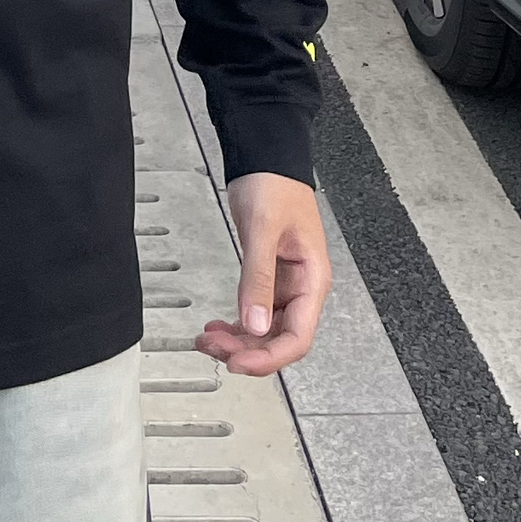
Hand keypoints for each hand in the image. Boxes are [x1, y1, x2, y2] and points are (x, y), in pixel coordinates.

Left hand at [194, 173, 330, 375]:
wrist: (265, 158)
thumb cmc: (274, 184)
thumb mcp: (263, 229)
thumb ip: (258, 277)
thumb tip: (253, 324)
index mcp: (312, 280)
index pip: (297, 338)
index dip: (268, 357)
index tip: (237, 362)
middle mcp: (302, 287)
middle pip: (279, 339)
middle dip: (246, 350)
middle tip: (212, 347)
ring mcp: (285, 284)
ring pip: (265, 330)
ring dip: (238, 340)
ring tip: (208, 339)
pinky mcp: (268, 277)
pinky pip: (255, 312)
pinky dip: (236, 324)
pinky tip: (217, 326)